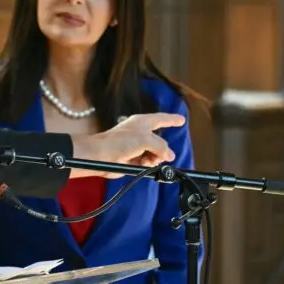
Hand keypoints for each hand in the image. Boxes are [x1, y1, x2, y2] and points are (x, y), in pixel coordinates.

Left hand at [69, 113, 185, 175]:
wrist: (101, 156)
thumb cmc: (119, 142)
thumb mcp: (145, 139)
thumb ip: (161, 146)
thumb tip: (170, 155)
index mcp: (142, 122)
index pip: (162, 118)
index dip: (173, 119)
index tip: (182, 120)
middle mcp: (140, 133)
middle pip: (160, 141)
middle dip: (163, 149)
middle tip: (163, 156)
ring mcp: (136, 146)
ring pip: (155, 153)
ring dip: (155, 158)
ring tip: (148, 160)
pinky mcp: (132, 158)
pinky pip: (147, 162)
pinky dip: (148, 164)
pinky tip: (143, 164)